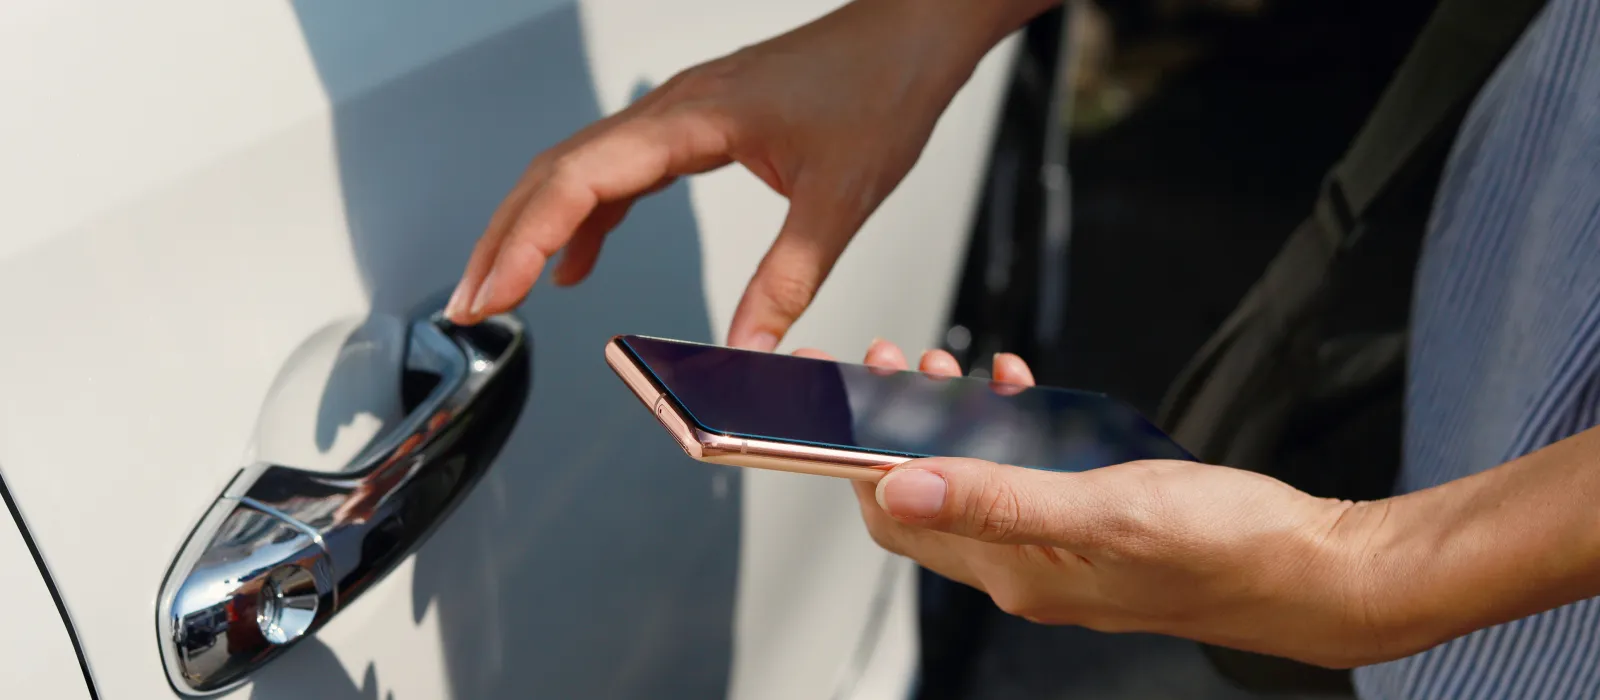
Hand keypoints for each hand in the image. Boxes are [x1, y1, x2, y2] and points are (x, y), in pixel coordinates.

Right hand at [444, 0, 1054, 349]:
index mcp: (690, 120)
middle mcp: (672, 111)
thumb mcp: (840, 198)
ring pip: (580, 170)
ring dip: (536, 228)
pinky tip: (580, 259)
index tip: (493, 294)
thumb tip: (746, 353)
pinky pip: (620, 172)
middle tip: (473, 307)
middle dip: (507, 241)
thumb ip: (788, 281)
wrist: (911, 32)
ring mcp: (680, 115)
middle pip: (556, 173)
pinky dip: (588, 217)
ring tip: (506, 289)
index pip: (578, 180)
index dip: (525, 241)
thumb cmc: (882, 86)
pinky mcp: (697, 126)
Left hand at [795, 340, 1400, 667]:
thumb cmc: (1225, 551)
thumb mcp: (1103, 512)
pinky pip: (1028, 472)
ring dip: (953, 419)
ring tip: (951, 367)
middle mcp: (1025, 566)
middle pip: (927, 495)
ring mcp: (1058, 546)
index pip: (896, 517)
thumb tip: (903, 485)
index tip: (843, 399)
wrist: (1314, 570)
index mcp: (1014, 570)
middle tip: (899, 364)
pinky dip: (1013, 424)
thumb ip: (999, 500)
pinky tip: (1024, 387)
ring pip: (976, 477)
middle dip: (900, 425)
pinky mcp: (1092, 523)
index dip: (858, 458)